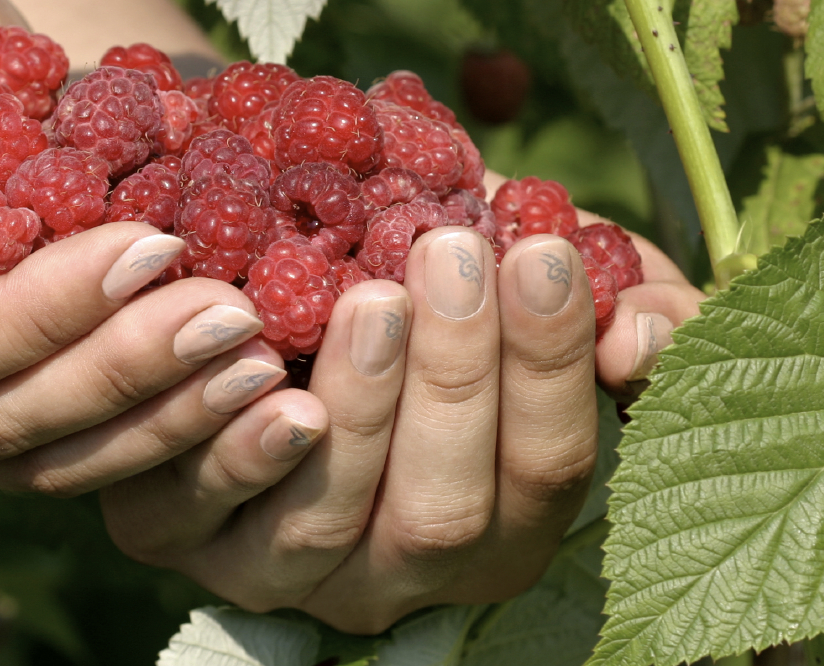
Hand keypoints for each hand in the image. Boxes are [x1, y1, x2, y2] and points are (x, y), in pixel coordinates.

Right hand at [0, 0, 283, 491]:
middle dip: (127, 371)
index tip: (150, 251)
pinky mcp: (12, 363)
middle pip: (4, 418)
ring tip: (265, 356)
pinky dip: (172, 394)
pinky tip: (261, 361)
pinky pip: (91, 409)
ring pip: (58, 440)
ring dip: (168, 406)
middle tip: (238, 317)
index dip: (42, 319)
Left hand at [101, 226, 702, 632]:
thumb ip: (640, 307)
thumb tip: (639, 335)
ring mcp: (292, 570)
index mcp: (511, 520)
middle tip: (451, 254)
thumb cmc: (463, 286)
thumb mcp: (563, 291)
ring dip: (354, 409)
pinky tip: (246, 355)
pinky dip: (223, 440)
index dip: (549, 363)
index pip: (549, 465)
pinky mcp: (184, 539)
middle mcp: (408, 573)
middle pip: (440, 510)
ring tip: (369, 297)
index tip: (542, 251)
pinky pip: (198, 510)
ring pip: (322, 522)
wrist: (312, 281)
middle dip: (453, 377)